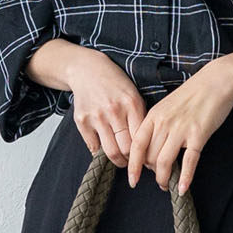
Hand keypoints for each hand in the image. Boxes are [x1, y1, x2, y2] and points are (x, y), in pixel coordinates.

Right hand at [65, 47, 150, 167]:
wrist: (87, 70)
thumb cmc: (115, 84)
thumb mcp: (134, 95)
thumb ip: (141, 118)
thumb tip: (150, 147)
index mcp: (132, 104)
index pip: (142, 139)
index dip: (146, 154)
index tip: (147, 159)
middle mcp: (114, 111)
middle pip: (127, 149)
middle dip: (132, 161)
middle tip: (135, 163)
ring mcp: (96, 116)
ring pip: (111, 152)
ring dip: (118, 161)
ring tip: (122, 161)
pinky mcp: (82, 121)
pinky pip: (93, 148)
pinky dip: (101, 154)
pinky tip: (106, 150)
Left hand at [126, 59, 232, 194]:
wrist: (216, 81)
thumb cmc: (192, 94)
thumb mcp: (167, 106)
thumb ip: (157, 124)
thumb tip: (151, 148)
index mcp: (154, 116)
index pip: (136, 145)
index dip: (133, 165)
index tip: (133, 180)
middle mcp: (164, 123)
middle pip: (150, 157)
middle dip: (152, 172)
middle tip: (158, 178)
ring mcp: (181, 129)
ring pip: (165, 162)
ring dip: (164, 178)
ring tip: (166, 185)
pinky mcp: (198, 135)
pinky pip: (189, 162)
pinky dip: (185, 178)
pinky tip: (183, 189)